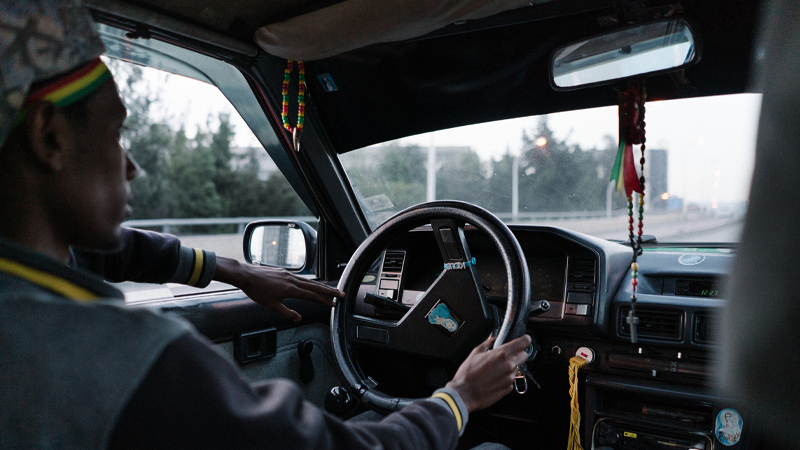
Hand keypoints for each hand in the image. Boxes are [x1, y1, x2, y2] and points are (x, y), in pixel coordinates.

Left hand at [214, 256, 344, 321]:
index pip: (312, 296)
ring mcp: (288, 274)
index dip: (324, 301)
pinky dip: (309, 282)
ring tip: (329, 289)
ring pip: (309, 281)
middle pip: (315, 286)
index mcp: (291, 289)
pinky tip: (310, 284)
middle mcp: (292, 280)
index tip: (334, 304)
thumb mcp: (271, 305)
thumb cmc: (256, 291)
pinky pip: (301, 278)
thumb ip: (286, 312)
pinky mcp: (283, 272)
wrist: (245, 275)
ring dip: (320, 286)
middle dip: (329, 291)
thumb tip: (299, 318)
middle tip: (341, 294)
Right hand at [445, 334, 531, 411]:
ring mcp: (510, 378)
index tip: (523, 339)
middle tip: (507, 354)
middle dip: (518, 353)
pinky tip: (494, 378)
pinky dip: (505, 377)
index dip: (524, 339)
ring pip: (517, 368)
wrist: (465, 393)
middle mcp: (509, 365)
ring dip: (510, 366)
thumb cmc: (468, 374)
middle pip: (524, 355)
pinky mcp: (508, 388)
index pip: (524, 342)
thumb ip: (488, 343)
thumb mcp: (476, 352)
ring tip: (495, 369)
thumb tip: (494, 339)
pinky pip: (511, 379)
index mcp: (502, 354)